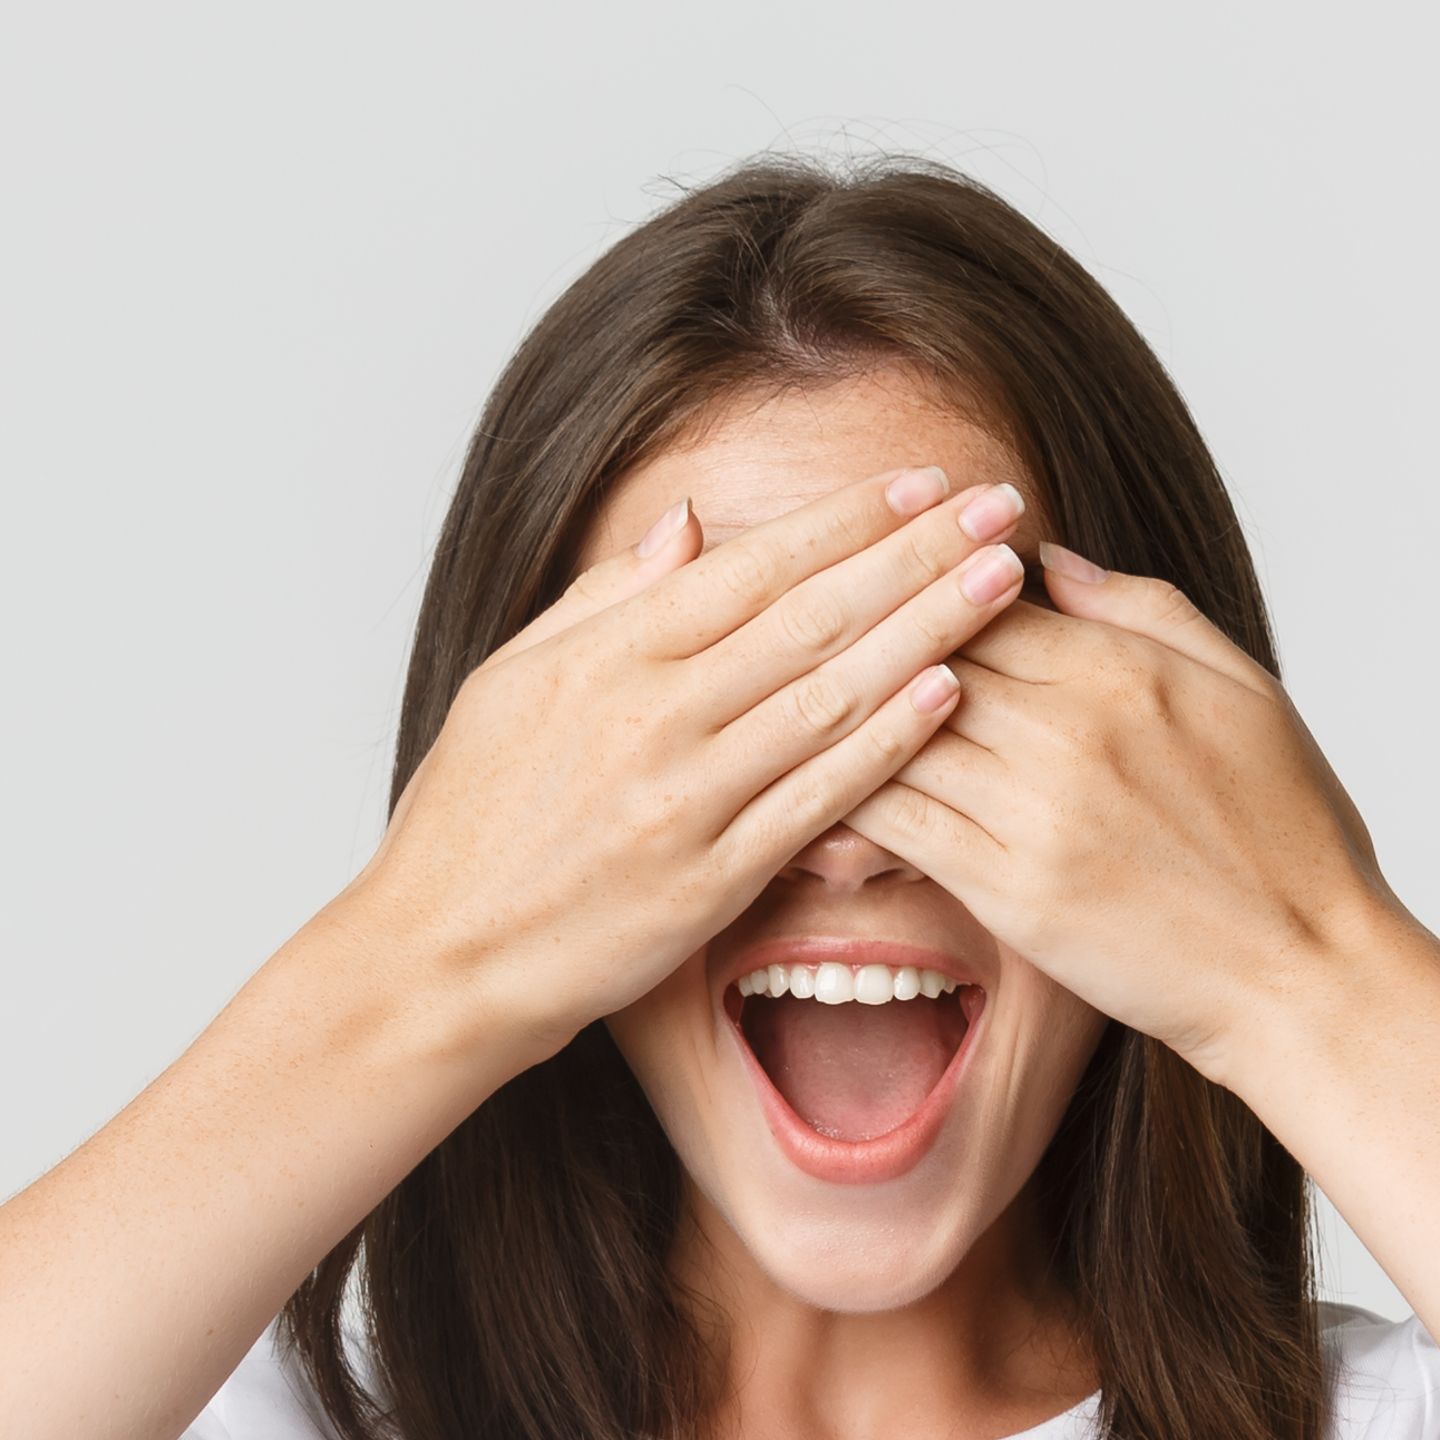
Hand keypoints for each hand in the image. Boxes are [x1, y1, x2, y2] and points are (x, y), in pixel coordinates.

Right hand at [348, 466, 1045, 1062]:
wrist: (437, 957)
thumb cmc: (471, 820)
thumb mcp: (512, 680)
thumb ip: (605, 599)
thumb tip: (686, 522)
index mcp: (608, 657)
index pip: (752, 565)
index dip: (848, 518)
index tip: (922, 482)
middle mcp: (654, 716)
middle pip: (812, 615)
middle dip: (915, 553)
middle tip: (998, 505)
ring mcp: (687, 798)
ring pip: (830, 695)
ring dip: (928, 630)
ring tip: (1001, 583)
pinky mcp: (710, 879)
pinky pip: (817, 799)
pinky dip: (886, 743)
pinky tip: (949, 695)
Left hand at [840, 548, 1409, 1083]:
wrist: (1306, 973)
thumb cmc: (1288, 836)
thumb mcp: (1243, 689)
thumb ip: (1141, 611)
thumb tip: (1047, 559)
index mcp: (1124, 667)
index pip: (985, 596)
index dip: (923, 582)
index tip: (874, 576)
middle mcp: (1072, 728)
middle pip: (927, 652)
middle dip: (859, 635)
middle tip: (787, 624)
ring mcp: (1037, 811)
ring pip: (898, 732)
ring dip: (832, 715)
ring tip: (767, 701)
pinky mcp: (1014, 892)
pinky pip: (902, 826)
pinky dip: (846, 803)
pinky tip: (802, 793)